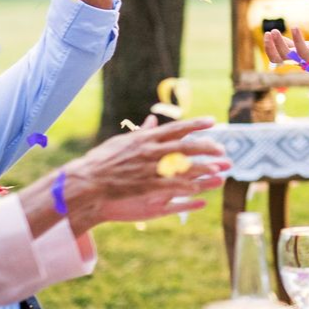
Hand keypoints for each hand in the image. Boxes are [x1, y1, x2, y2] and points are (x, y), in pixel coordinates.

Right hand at [64, 116, 229, 232]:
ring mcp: (148, 168)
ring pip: (181, 166)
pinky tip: (198, 188)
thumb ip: (142, 132)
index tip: (212, 121)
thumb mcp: (123, 141)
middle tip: (222, 150)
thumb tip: (152, 120)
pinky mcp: (145, 185)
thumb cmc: (103, 160)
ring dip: (201, 168)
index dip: (195, 124)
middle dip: (205, 147)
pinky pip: (169, 185)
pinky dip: (185, 186)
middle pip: (184, 146)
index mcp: (145, 138)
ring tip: (219, 170)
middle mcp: (149, 151)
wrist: (87, 181)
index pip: (175, 128)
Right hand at [263, 25, 308, 85]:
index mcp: (295, 60)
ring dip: (297, 41)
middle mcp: (302, 61)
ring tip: (293, 27)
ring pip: (303, 53)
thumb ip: (289, 45)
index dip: (269, 48)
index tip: (267, 34)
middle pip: (286, 56)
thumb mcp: (302, 51)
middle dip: (277, 45)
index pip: (276, 58)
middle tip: (272, 31)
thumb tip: (274, 36)